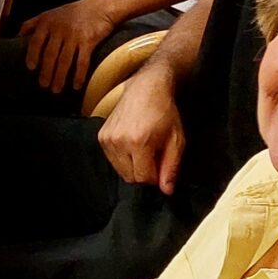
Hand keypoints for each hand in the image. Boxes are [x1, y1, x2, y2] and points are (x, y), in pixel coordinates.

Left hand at [18, 0, 118, 95]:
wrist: (100, 6)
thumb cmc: (73, 12)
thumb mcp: (49, 14)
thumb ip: (32, 24)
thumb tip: (17, 36)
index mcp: (47, 22)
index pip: (35, 41)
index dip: (32, 55)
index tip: (30, 68)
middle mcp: (59, 28)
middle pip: (50, 54)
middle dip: (46, 72)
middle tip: (43, 85)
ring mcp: (74, 35)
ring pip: (64, 60)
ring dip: (60, 77)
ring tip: (56, 89)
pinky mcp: (89, 40)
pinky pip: (82, 62)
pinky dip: (79, 75)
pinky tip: (76, 85)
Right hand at [97, 68, 185, 192]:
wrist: (146, 88)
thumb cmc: (164, 112)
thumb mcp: (176, 140)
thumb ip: (171, 167)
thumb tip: (166, 190)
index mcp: (138, 142)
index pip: (143, 178)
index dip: (156, 178)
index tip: (162, 166)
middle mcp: (119, 141)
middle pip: (130, 177)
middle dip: (144, 172)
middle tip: (155, 157)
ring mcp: (107, 139)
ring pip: (120, 170)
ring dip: (133, 166)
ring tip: (144, 149)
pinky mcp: (101, 136)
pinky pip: (113, 160)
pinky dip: (123, 158)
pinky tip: (133, 144)